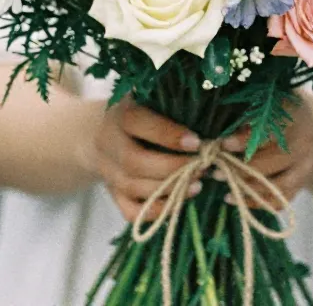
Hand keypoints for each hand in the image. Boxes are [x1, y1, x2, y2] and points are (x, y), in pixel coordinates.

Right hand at [85, 97, 203, 222]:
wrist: (100, 131)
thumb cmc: (139, 111)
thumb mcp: (151, 100)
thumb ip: (174, 106)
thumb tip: (212, 118)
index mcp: (121, 114)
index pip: (138, 123)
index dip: (167, 134)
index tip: (197, 141)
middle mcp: (108, 143)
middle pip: (135, 162)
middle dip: (172, 167)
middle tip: (201, 166)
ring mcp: (108, 171)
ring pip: (134, 187)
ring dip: (169, 189)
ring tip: (198, 184)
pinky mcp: (112, 193)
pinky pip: (130, 211)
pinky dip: (157, 211)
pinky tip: (179, 201)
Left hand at [218, 97, 312, 207]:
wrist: (301, 122)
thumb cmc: (271, 108)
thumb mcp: (261, 104)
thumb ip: (244, 116)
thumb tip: (217, 135)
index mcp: (294, 115)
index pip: (270, 130)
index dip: (245, 140)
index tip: (222, 145)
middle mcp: (304, 141)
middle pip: (276, 160)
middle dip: (244, 169)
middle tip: (217, 173)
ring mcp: (306, 164)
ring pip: (281, 185)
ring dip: (251, 191)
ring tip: (226, 194)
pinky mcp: (302, 182)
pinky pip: (283, 199)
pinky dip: (261, 203)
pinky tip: (240, 201)